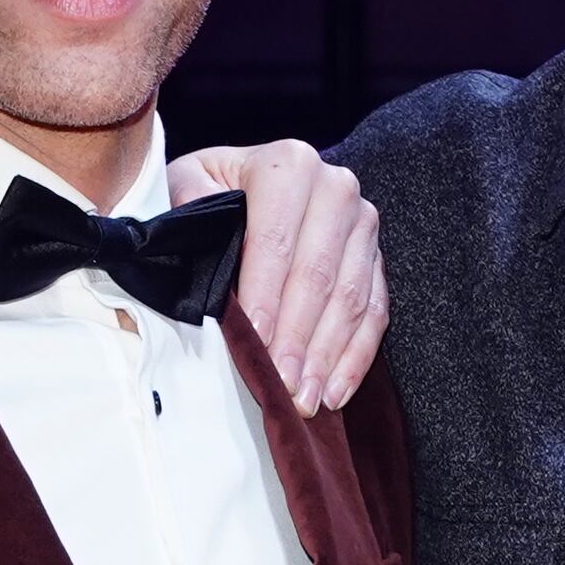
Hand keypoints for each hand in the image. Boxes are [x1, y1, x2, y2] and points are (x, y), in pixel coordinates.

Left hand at [177, 138, 383, 412]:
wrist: (247, 182)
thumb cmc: (211, 191)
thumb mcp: (189, 185)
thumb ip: (189, 206)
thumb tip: (191, 238)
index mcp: (288, 165)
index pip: (278, 241)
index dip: (265, 296)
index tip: (254, 343)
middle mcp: (335, 188)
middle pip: (320, 274)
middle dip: (298, 338)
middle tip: (281, 385)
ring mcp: (362, 222)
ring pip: (351, 298)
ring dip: (328, 356)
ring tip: (305, 399)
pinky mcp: (375, 256)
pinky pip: (374, 310)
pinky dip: (355, 355)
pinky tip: (334, 390)